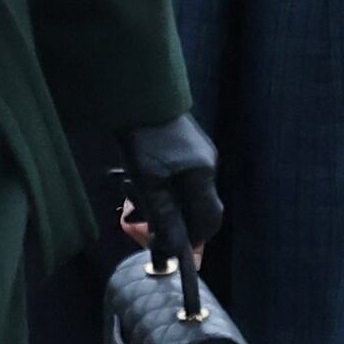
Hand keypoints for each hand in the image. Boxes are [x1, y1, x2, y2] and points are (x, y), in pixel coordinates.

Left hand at [119, 114, 223, 284]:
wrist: (138, 94)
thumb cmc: (143, 138)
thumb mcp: (148, 182)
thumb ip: (164, 216)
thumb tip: (175, 249)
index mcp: (203, 175)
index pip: (210, 220)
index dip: (193, 239)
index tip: (170, 247)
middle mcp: (208, 165)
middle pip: (198, 207)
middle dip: (173, 219)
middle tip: (144, 216)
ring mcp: (200, 153)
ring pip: (186, 192)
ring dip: (163, 201)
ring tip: (133, 189)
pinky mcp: (189, 146)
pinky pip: (181, 176)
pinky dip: (163, 185)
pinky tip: (140, 177)